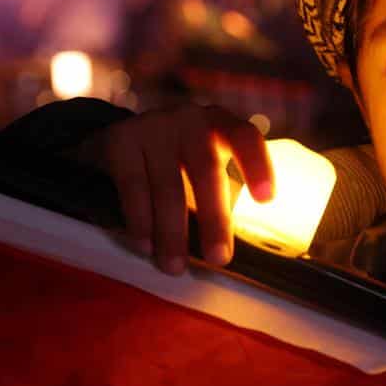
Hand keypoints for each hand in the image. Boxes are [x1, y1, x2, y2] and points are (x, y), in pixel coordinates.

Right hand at [73, 104, 272, 273]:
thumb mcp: (205, 166)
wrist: (118, 141)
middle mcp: (189, 119)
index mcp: (220, 124)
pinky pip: (133, 187)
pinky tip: (145, 245)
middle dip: (214, 218)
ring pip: (168, 186)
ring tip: (175, 267)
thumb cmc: (178, 163)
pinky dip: (140, 221)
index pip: (245, 138)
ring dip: (172, 232)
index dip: (257, 166)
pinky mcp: (121, 140)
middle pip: (206, 169)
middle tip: (219, 258)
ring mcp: (154, 127)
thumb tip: (235, 248)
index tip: (266, 200)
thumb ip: (222, 192)